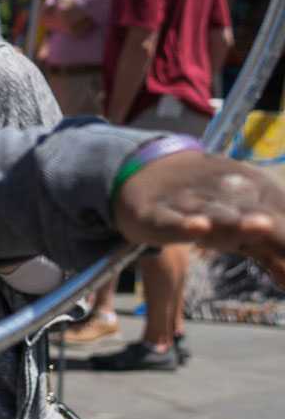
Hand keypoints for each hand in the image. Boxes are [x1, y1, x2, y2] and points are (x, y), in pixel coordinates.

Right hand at [114, 151, 284, 282]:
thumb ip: (270, 248)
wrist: (148, 169)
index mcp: (254, 190)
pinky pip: (170, 220)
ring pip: (214, 213)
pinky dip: (184, 224)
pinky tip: (199, 227)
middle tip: (276, 229)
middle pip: (253, 212)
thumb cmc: (209, 205)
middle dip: (273, 226)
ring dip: (236, 221)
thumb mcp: (243, 223)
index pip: (279, 216)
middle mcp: (223, 192)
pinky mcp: (154, 213)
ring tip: (261, 226)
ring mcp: (188, 202)